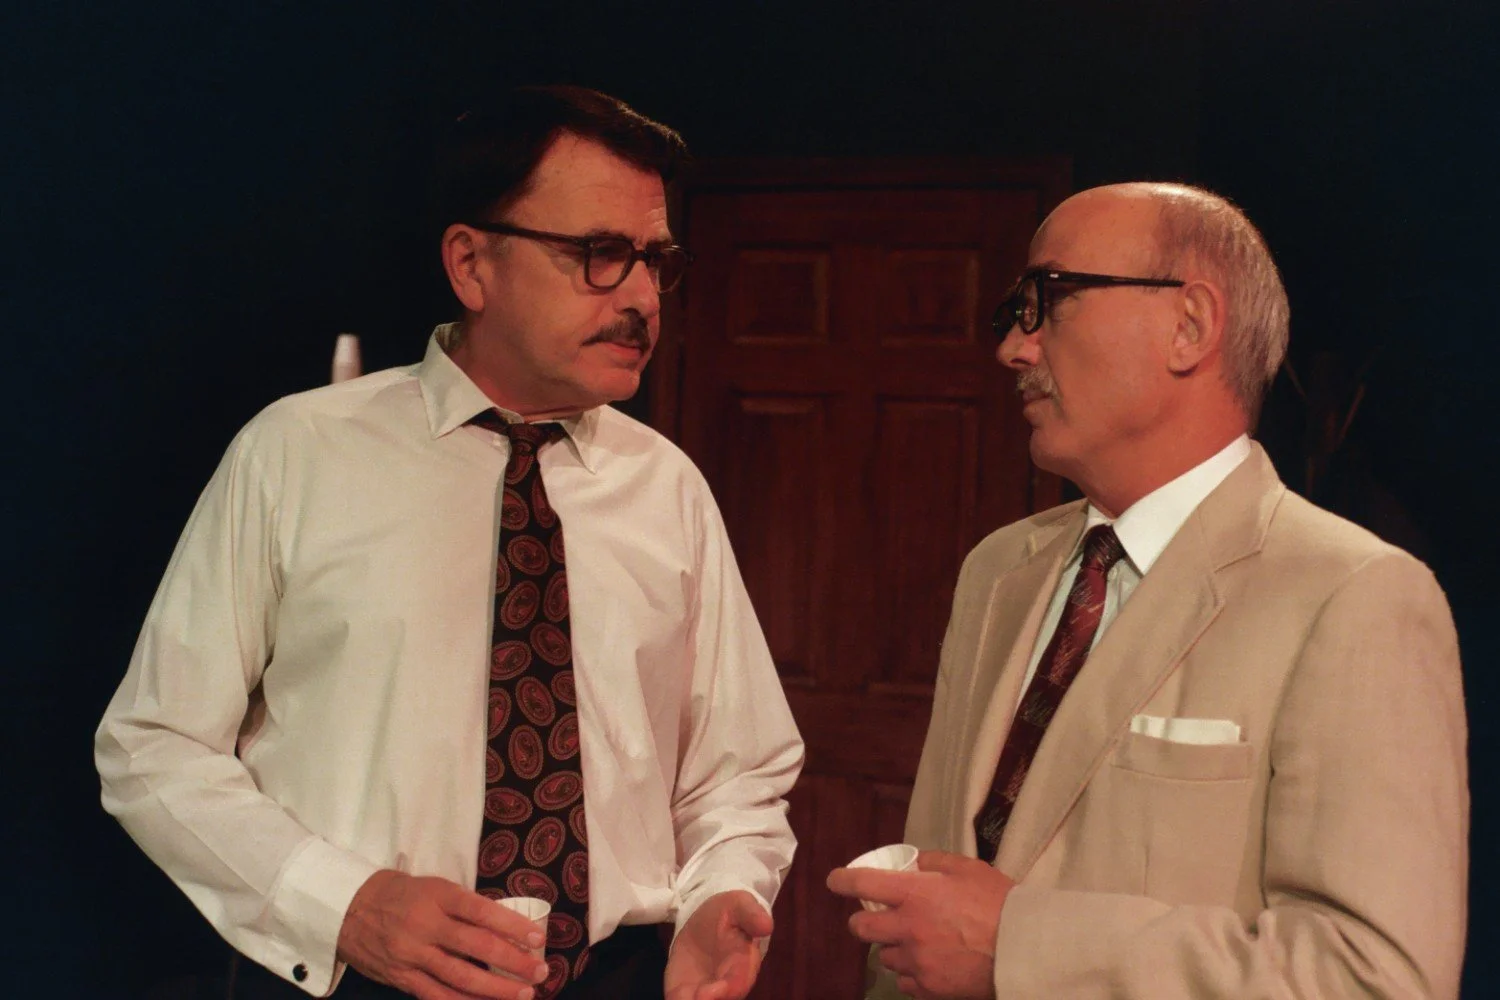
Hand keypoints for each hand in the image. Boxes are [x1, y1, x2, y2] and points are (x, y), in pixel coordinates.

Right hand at [336, 869, 548, 999]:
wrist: (349, 907)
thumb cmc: (401, 894)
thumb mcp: (433, 887)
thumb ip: (463, 907)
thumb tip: (505, 927)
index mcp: (438, 896)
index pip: (480, 911)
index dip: (511, 925)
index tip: (537, 937)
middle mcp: (425, 925)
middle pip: (476, 946)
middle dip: (512, 962)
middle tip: (540, 971)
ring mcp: (412, 954)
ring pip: (460, 977)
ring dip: (496, 989)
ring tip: (524, 994)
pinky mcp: (402, 977)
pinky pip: (437, 996)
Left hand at [663, 890, 772, 999]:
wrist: (705, 921)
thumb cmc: (729, 913)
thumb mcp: (739, 905)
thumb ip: (751, 914)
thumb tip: (767, 925)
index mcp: (743, 965)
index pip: (739, 983)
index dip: (727, 989)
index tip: (707, 993)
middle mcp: (725, 985)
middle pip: (721, 999)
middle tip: (695, 997)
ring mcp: (703, 990)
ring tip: (678, 998)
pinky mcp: (682, 991)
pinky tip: (669, 997)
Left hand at [826, 851, 1013, 999]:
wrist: (1024, 949)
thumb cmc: (998, 902)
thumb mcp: (967, 869)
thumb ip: (934, 863)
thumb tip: (914, 864)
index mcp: (914, 894)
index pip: (862, 885)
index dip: (842, 881)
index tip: (835, 881)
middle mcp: (907, 928)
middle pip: (860, 929)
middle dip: (860, 922)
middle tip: (873, 919)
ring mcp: (916, 962)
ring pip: (884, 958)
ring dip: (892, 948)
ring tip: (914, 943)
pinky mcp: (928, 988)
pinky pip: (904, 983)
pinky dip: (910, 974)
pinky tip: (926, 965)